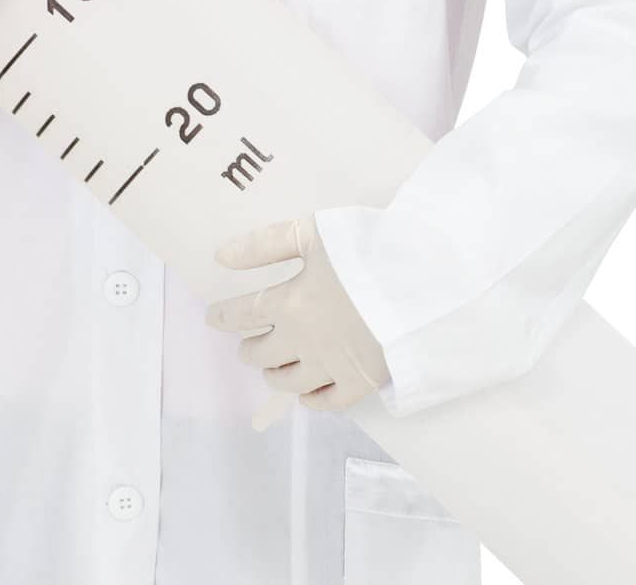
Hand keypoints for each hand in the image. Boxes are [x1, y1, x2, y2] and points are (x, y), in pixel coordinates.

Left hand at [206, 213, 387, 420]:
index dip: (224, 317)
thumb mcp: (313, 234)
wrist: (422, 288)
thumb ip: (264, 244)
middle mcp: (301, 341)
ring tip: (272, 369)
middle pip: (261, 354)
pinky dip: (311, 400)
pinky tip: (306, 394)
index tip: (213, 319)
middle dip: (249, 350)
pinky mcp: (360, 384)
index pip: (242, 314)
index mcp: (286, 302)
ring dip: (274, 375)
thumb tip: (220, 257)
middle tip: (247, 346)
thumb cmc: (368, 253)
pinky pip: (326, 402)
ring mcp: (330, 366)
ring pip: (287, 382)